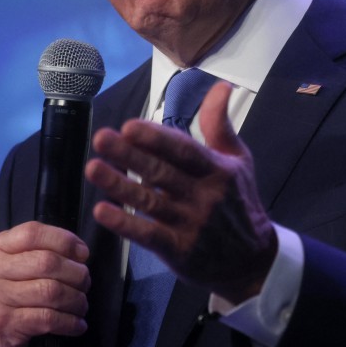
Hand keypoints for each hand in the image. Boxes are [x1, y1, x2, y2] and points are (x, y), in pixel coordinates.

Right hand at [0, 221, 90, 346]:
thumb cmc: (14, 290)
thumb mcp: (19, 263)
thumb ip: (44, 250)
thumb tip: (80, 253)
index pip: (33, 233)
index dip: (64, 240)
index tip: (83, 254)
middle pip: (46, 262)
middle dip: (75, 273)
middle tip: (85, 283)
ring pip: (50, 291)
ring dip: (75, 299)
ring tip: (81, 304)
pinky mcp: (4, 323)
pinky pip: (47, 318)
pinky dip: (69, 321)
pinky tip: (77, 324)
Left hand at [84, 81, 276, 303]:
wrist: (252, 261)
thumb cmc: (239, 202)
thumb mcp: (238, 161)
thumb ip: (220, 125)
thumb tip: (221, 85)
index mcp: (217, 170)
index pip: (183, 151)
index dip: (156, 138)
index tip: (129, 125)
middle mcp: (203, 196)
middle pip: (161, 173)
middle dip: (129, 155)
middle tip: (100, 138)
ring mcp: (190, 225)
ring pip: (150, 202)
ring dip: (119, 185)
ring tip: (92, 168)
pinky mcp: (178, 250)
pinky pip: (148, 235)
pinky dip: (124, 223)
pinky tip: (102, 210)